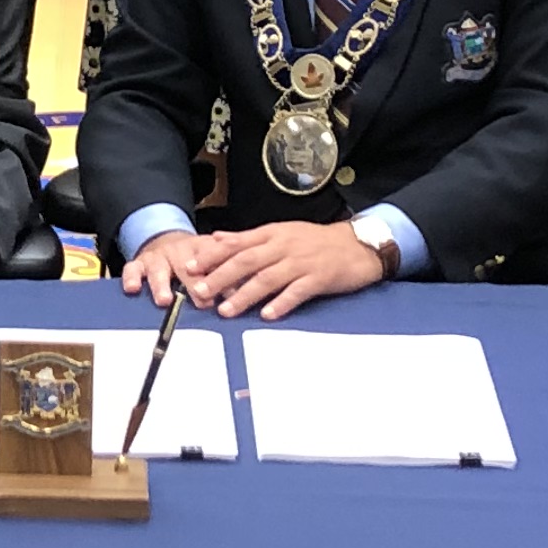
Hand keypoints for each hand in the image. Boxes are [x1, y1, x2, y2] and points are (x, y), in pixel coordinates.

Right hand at [119, 227, 220, 306]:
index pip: (213, 259)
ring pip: (159, 269)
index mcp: (201, 248)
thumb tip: (245, 294)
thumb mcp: (213, 258)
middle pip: (186, 266)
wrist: (166, 239)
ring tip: (164, 300)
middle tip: (202, 301)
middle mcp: (179, 251)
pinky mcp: (139, 263)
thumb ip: (227, 273)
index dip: (221, 275)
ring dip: (161, 285)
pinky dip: (131, 278)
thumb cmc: (194, 256)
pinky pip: (132, 269)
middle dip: (193, 283)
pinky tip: (132, 289)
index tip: (230, 293)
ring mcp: (158, 257)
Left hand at [177, 218, 388, 321]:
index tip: (191, 267)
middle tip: (201, 292)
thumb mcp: (279, 232)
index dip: (212, 255)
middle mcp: (283, 246)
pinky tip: (267, 314)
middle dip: (222, 276)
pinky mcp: (319, 278)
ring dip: (245, 294)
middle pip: (247, 261)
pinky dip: (282, 302)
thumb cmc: (315, 240)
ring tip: (227, 310)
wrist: (356, 244)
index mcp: (272, 234)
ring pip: (268, 278)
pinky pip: (297, 291)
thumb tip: (217, 238)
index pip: (236, 243)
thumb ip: (247, 238)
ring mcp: (301, 262)